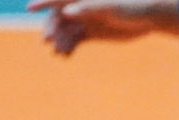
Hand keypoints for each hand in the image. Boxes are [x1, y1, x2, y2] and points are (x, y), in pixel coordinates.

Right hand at [28, 0, 170, 54]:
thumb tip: (68, 13)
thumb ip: (88, 8)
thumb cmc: (131, 5)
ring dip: (60, 40)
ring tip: (59, 52)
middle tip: (48, 40)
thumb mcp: (110, 7)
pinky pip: (75, 40)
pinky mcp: (91, 32)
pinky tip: (65, 55)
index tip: (30, 8)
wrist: (148, 17)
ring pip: (66, 30)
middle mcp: (80, 7)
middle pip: (59, 17)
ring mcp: (85, 20)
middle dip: (53, 27)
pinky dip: (69, 47)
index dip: (44, 2)